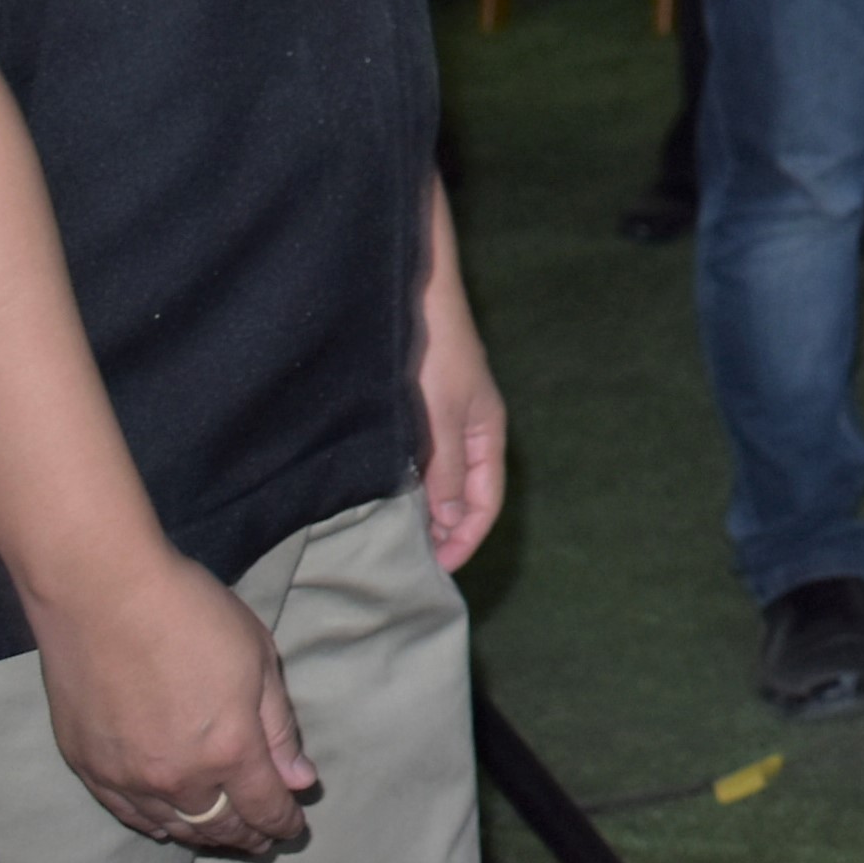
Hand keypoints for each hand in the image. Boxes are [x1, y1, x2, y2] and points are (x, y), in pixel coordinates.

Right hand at [30, 548, 317, 855]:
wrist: (102, 594)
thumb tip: (299, 779)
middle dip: (246, 835)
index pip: (264, 805)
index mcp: (229, 749)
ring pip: (173, 826)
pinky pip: (127, 814)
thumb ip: (279, 728)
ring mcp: (127, 777)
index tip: (294, 827)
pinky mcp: (88, 767)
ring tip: (222, 835)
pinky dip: (155, 824)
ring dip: (203, 834)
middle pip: (219, 824)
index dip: (283, 822)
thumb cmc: (191, 614)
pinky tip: (168, 824)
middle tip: (262, 840)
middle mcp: (177, 776)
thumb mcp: (259, 660)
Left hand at [414, 261, 506, 573]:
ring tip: (388, 536)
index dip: (465, 540)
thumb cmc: (434, 351)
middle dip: (441, 531)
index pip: (485, 502)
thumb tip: (451, 523)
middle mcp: (466, 431)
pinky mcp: (415, 409)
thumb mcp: (441, 418)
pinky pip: (416, 460)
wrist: (412, 291)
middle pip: (462, 495)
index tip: (433, 571)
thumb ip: (447, 471)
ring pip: (436, 478)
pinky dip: (403, 484)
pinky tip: (377, 494)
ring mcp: (441, 419)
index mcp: (485, 434)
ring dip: (419, 509)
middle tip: (404, 562)